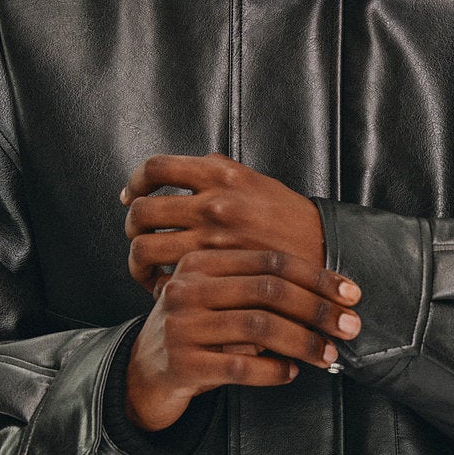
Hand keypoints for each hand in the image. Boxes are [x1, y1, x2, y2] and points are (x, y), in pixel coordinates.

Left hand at [120, 151, 324, 295]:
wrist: (322, 251)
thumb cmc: (286, 218)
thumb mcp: (253, 179)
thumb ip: (216, 171)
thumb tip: (179, 171)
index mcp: (219, 174)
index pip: (156, 168)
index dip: (136, 182)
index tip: (132, 196)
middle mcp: (212, 203)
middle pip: (142, 212)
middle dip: (132, 227)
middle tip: (138, 236)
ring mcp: (213, 239)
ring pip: (146, 248)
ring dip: (138, 261)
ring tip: (147, 269)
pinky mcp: (217, 271)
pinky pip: (169, 277)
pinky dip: (160, 283)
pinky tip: (168, 285)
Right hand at [122, 247, 363, 431]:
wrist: (146, 372)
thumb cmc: (198, 332)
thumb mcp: (219, 299)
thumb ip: (260, 290)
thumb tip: (332, 299)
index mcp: (200, 262)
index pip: (270, 260)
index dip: (316, 276)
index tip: (350, 293)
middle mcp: (188, 288)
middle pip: (268, 290)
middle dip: (317, 308)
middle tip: (350, 325)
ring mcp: (182, 326)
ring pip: (260, 327)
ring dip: (303, 342)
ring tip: (327, 354)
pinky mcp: (183, 364)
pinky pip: (241, 366)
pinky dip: (274, 370)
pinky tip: (290, 373)